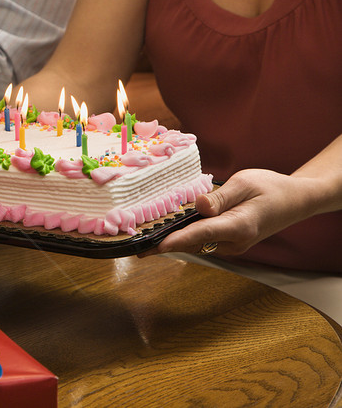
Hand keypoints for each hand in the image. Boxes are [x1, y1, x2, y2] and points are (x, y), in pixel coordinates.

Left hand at [140, 169, 319, 256]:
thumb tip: (199, 205)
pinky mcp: (227, 243)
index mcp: (239, 225)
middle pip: (192, 243)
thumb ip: (220, 197)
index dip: (176, 240)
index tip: (155, 246)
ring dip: (170, 241)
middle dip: (163, 244)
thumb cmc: (271, 188)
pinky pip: (201, 241)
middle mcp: (234, 242)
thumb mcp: (245, 183)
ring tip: (140, 239)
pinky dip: (182, 237)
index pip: (201, 234)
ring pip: (195, 244)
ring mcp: (231, 246)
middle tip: (133, 245)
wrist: (295, 201)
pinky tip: (163, 230)